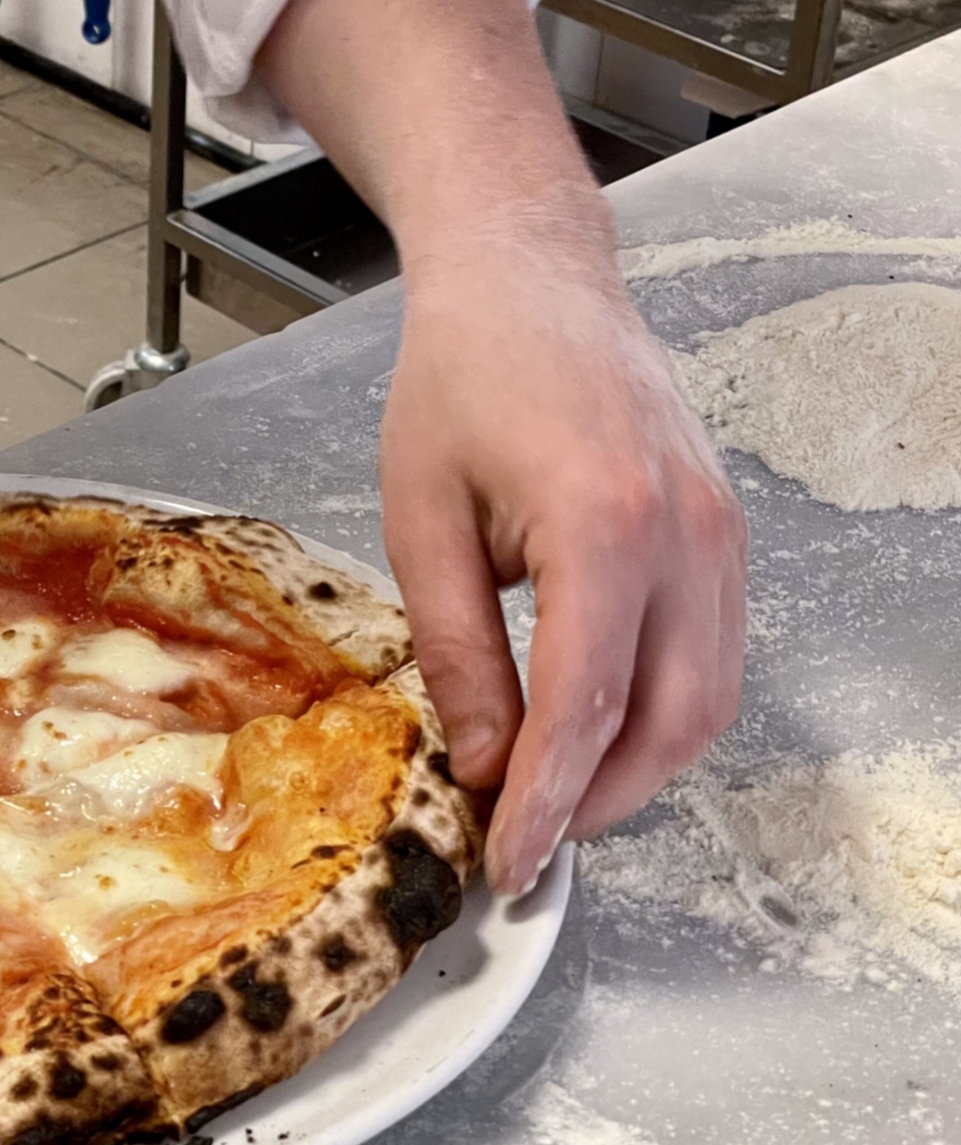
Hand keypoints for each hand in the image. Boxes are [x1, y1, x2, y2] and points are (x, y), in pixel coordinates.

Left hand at [380, 211, 746, 892]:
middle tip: (525, 843)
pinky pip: (712, 656)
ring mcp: (720, 534)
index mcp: (602, 522)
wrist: (529, 283)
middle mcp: (685, 533)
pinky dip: (660, 715)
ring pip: (707, 702)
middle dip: (598, 803)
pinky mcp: (723, 535)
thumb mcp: (421, 522)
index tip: (507, 861)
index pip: (584, 706)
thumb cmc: (460, 382)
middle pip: (670, 723)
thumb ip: (456, 652)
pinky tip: (592, 734)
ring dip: (636, 771)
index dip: (545, 801)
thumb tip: (484, 763)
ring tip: (553, 800)